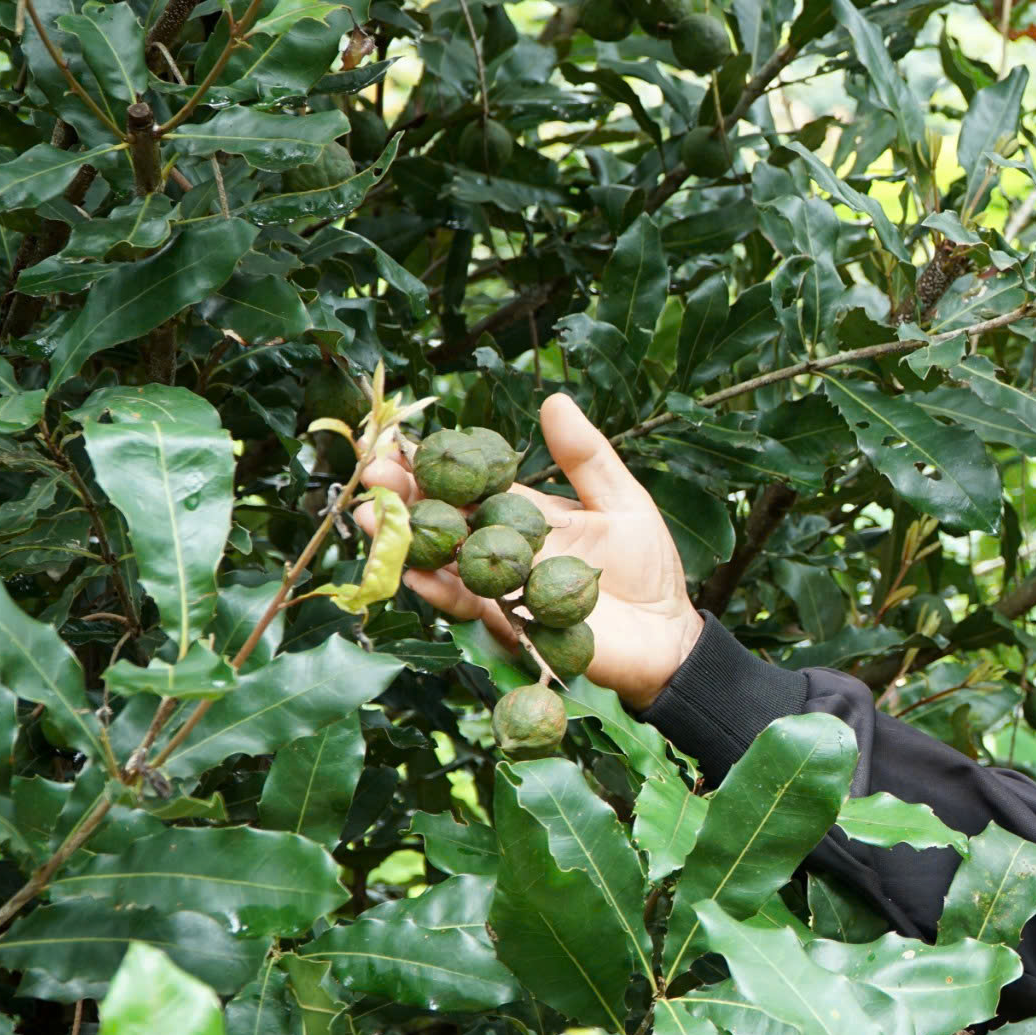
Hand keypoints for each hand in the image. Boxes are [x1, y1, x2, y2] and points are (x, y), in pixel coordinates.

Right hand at [354, 393, 706, 710]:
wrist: (666, 635)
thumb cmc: (648, 566)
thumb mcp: (621, 501)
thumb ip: (585, 456)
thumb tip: (554, 400)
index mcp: (523, 512)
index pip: (470, 482)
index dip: (434, 462)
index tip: (400, 441)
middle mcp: (502, 547)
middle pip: (443, 517)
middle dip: (403, 496)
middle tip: (371, 474)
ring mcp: (500, 585)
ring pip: (441, 558)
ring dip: (403, 539)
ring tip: (368, 516)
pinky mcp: (507, 622)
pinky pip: (464, 603)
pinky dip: (437, 588)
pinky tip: (412, 570)